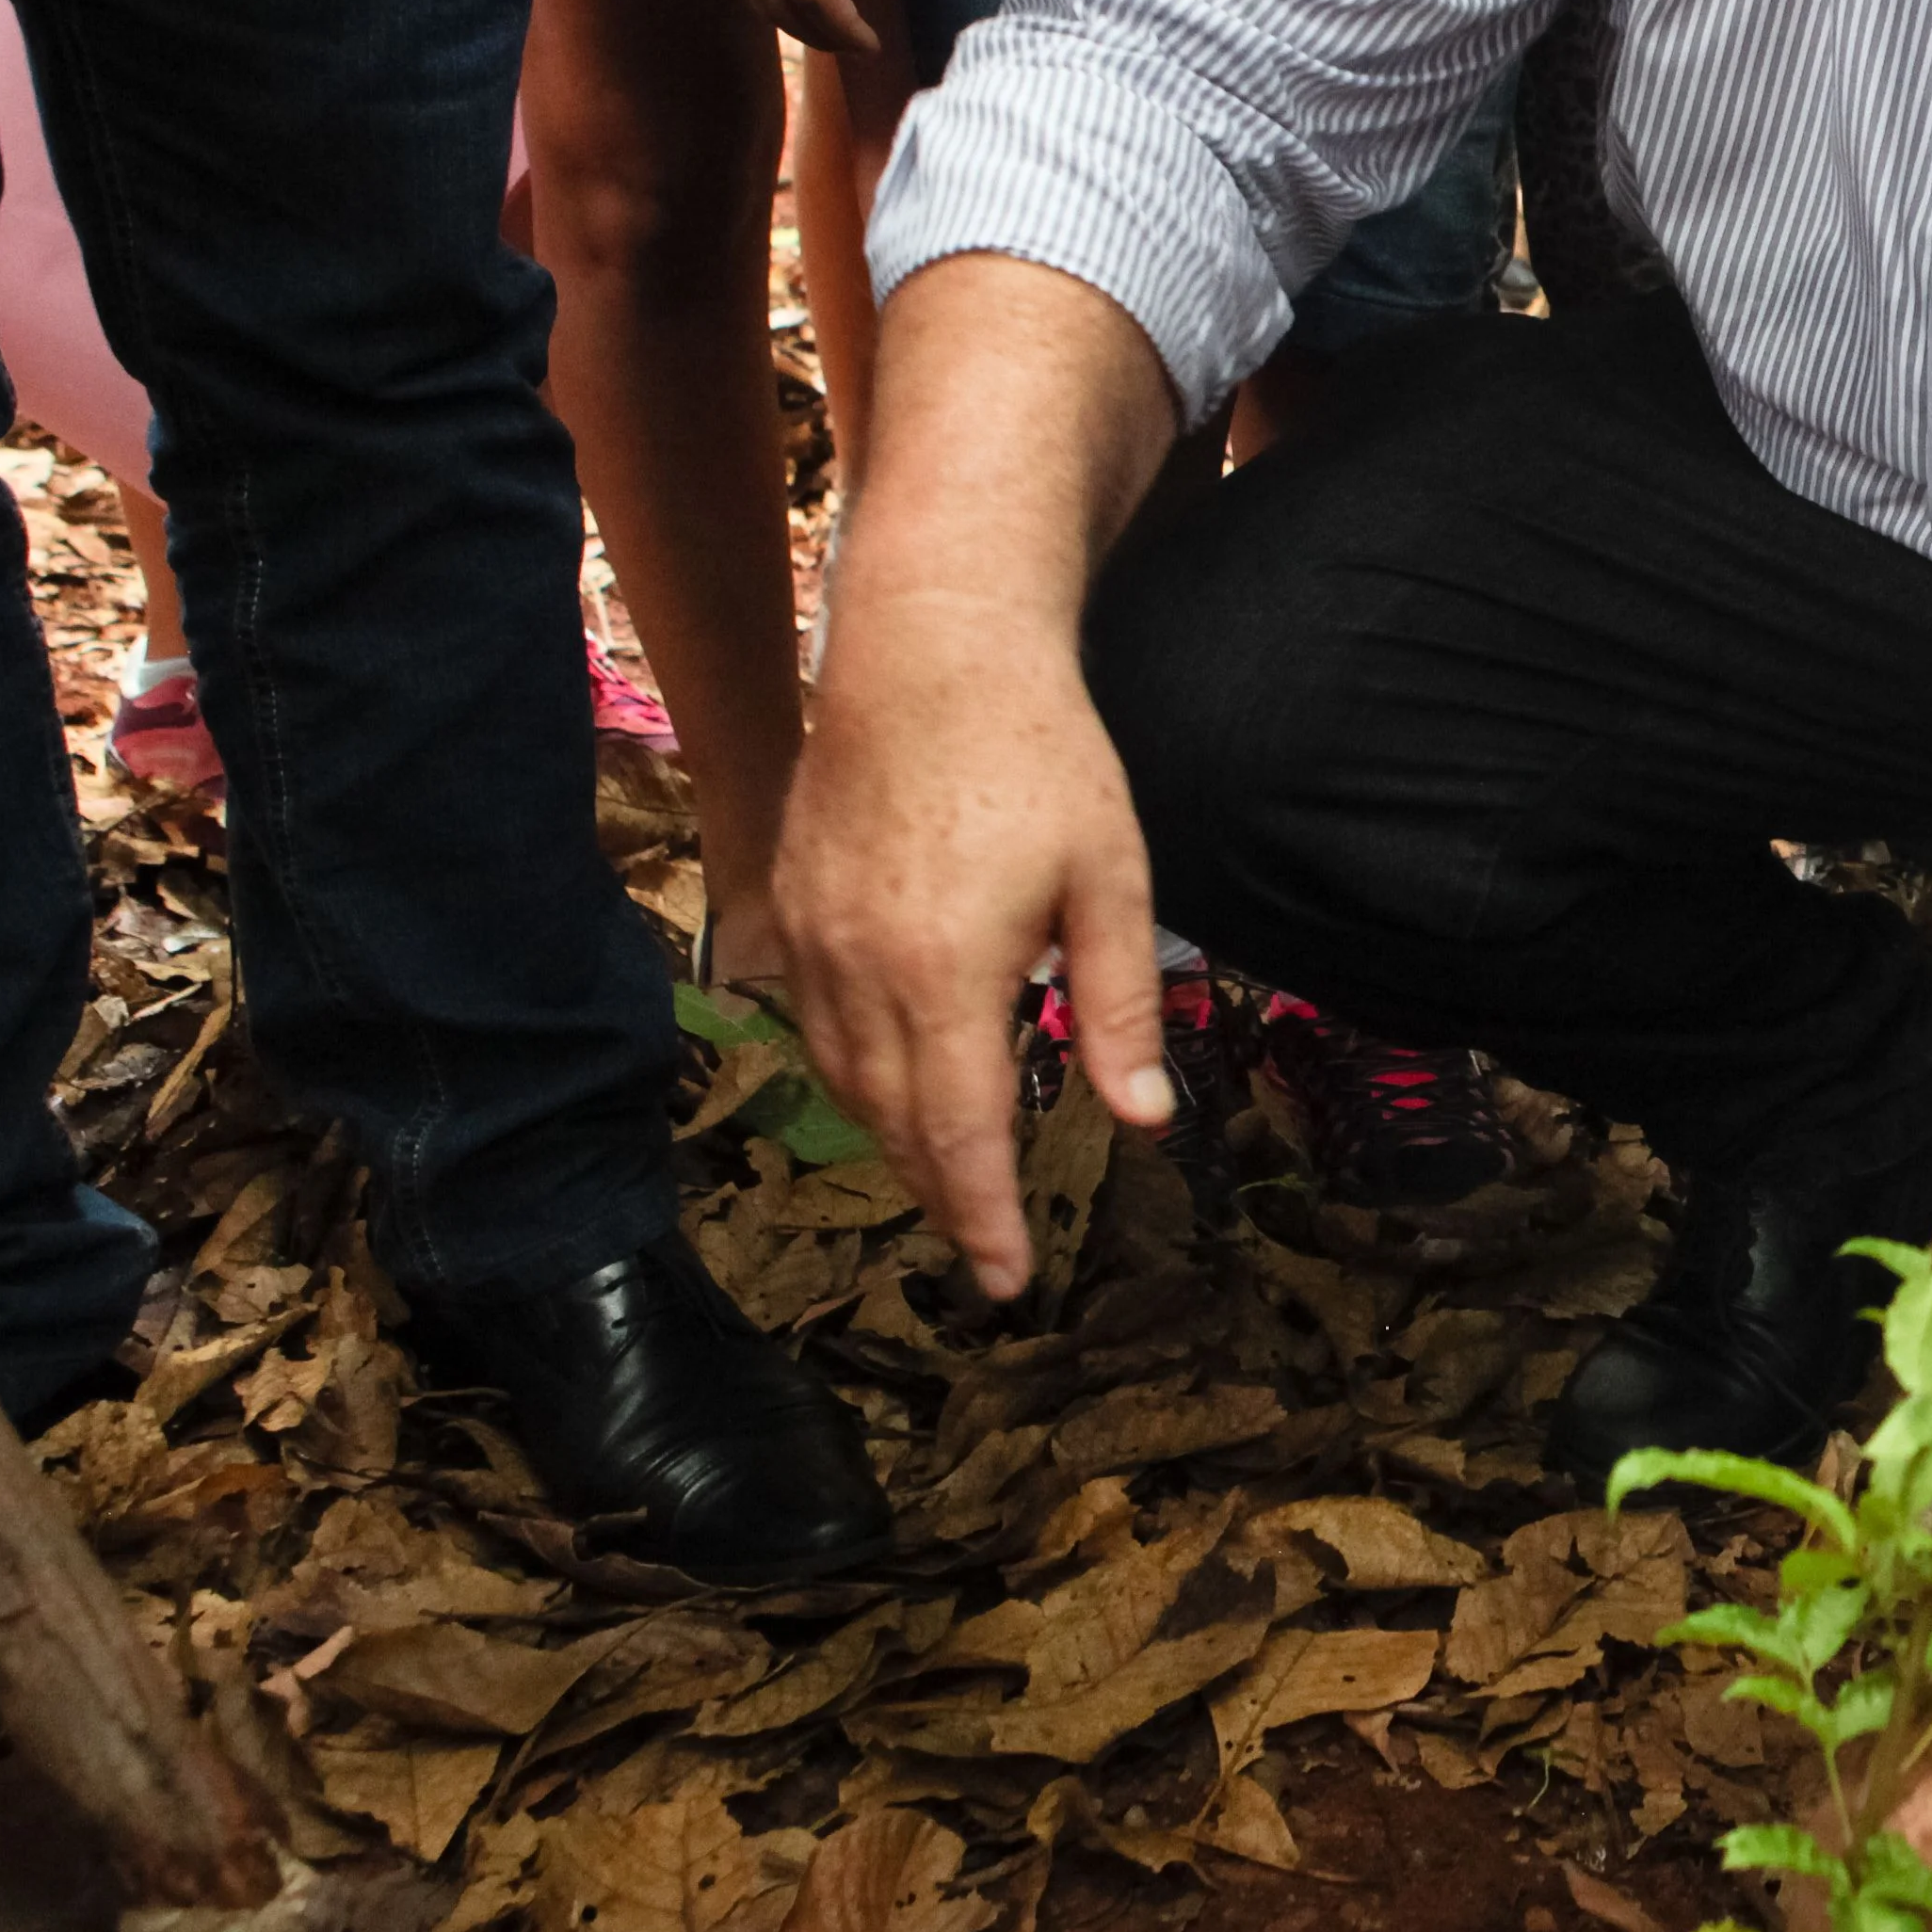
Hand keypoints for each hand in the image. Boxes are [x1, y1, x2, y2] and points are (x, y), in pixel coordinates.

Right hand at [774, 564, 1161, 1298]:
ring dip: (896, 1141)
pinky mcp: (790, 903)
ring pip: (845, 1080)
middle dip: (942, 1194)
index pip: (958, 1134)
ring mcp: (813, 937)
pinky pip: (814, 1023)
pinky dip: (856, 1075)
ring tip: (951, 1180)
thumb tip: (1141, 1119)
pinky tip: (897, 1084)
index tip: (1007, 1281)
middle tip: (985, 1246)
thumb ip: (1120, 1007)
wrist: (933, 650)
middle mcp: (861, 969)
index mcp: (946, 974)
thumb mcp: (1111, 879)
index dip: (982, 1215)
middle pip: (894, 1123)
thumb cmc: (1041, 757)